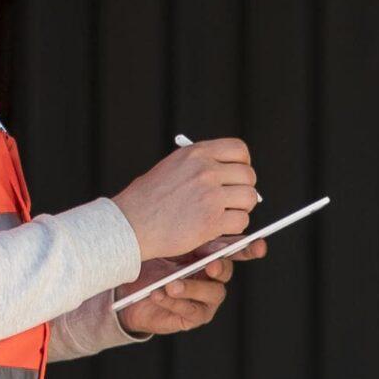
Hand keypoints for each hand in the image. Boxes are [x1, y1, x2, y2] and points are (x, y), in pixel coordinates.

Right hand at [113, 137, 258, 261]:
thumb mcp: (171, 167)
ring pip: (249, 199)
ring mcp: (210, 195)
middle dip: (243, 189)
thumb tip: (230, 175)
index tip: (237, 175)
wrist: (129, 224)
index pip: (239, 150)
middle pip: (248, 176)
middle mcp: (205, 170)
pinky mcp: (211, 221)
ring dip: (241, 209)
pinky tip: (218, 228)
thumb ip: (199, 166)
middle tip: (232, 200)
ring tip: (224, 215)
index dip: (243, 164)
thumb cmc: (146, 200)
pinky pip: (241, 221)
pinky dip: (234, 227)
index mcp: (196, 153)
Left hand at [117, 236, 264, 336]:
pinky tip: (159, 294)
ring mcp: (206, 299)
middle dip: (220, 267)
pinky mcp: (193, 317)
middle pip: (226, 271)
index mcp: (210, 255)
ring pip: (212, 293)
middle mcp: (213, 278)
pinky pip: (190, 310)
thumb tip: (201, 225)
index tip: (259, 245)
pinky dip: (174, 302)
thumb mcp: (166, 246)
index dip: (250, 248)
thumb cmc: (150, 263)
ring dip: (192, 287)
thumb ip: (185, 237)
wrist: (128, 291)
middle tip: (211, 265)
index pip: (235, 250)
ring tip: (170, 284)